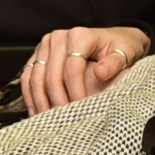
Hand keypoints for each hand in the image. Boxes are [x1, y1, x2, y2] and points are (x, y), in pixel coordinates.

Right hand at [19, 24, 150, 112]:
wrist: (114, 38)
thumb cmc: (121, 47)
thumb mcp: (126, 52)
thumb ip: (115, 63)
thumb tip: (100, 73)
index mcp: (80, 35)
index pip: (72, 69)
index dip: (76, 91)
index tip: (81, 107)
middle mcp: (59, 37)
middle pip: (51, 74)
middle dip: (57, 99)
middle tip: (63, 118)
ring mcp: (45, 45)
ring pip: (35, 77)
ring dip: (40, 100)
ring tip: (46, 119)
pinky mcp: (38, 54)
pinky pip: (28, 76)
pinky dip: (30, 94)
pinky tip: (36, 110)